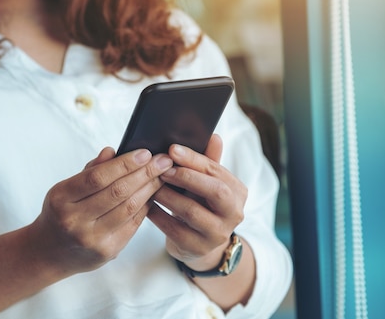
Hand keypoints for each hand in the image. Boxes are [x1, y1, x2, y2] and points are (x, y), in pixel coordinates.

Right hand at [31, 147, 172, 274]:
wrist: (50, 253)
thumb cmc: (60, 213)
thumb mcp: (65, 189)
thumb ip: (91, 170)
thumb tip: (113, 151)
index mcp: (61, 199)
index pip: (98, 177)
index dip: (125, 164)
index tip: (145, 152)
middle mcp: (75, 220)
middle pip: (117, 192)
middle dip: (144, 173)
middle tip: (163, 160)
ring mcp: (92, 239)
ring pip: (129, 208)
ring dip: (149, 189)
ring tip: (162, 175)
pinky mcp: (108, 251)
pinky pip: (133, 224)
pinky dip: (145, 206)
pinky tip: (153, 194)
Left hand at [147, 134, 247, 271]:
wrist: (199, 243)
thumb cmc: (200, 203)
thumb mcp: (206, 183)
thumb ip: (209, 161)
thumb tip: (214, 136)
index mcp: (238, 191)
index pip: (217, 171)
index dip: (194, 159)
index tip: (172, 149)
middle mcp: (234, 213)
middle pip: (215, 191)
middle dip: (187, 177)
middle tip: (163, 169)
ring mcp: (218, 234)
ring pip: (192, 211)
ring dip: (168, 195)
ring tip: (151, 185)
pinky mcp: (198, 249)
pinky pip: (175, 229)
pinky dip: (159, 215)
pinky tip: (146, 205)